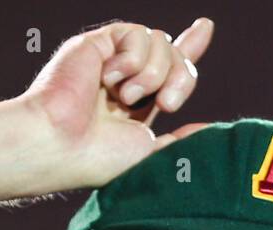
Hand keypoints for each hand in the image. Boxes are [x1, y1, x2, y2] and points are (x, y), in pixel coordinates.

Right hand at [0, 19, 214, 204]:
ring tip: (126, 99)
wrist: (61, 146)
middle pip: (175, 55)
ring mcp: (112, 61)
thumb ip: (179, 142)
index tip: (205, 26)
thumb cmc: (96, 159)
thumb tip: (210, 131)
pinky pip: (136, 34)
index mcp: (138, 105)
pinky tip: (109, 81)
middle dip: (181, 79)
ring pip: (161, 42)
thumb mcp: (149, 154)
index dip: (190, 46)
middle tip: (166, 106)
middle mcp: (126, 79)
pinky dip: (132, 60)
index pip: (170, 68)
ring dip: (153, 74)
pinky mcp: (98, 44)